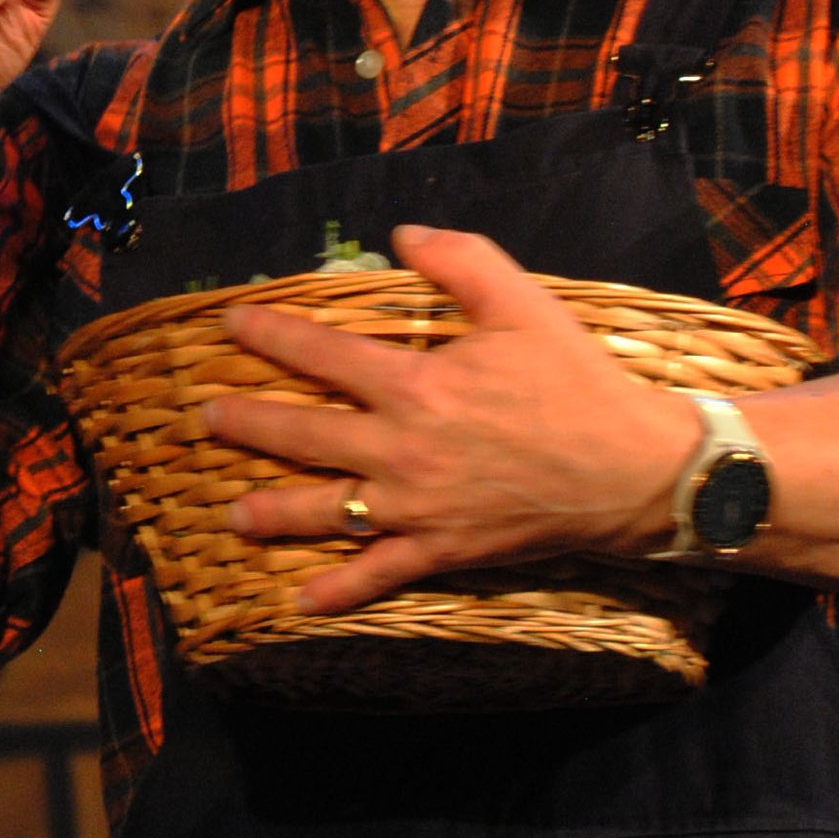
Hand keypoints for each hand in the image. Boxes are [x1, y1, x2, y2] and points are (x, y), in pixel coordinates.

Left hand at [204, 224, 697, 610]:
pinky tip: (299, 601)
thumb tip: (401, 236)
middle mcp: (403, 448)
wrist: (632, 469)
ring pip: (327, 510)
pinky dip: (339, 592)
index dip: (270, 336)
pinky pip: (379, 575)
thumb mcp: (522, 302)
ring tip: (231, 513)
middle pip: (304, 435)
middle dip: (247, 424)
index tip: (228, 325)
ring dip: (273, 513)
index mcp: (417, 383)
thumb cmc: (575, 381)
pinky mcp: (441, 550)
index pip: (322, 355)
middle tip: (205, 418)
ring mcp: (417, 506)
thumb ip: (460, 261)